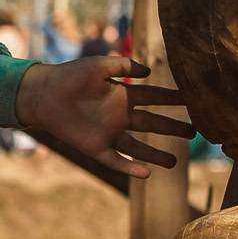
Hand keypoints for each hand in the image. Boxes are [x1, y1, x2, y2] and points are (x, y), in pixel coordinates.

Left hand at [14, 56, 194, 178]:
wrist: (42, 93)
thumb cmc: (69, 75)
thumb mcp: (98, 65)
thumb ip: (123, 66)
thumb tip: (149, 72)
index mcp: (122, 95)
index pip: (153, 97)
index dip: (171, 98)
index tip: (192, 99)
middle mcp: (118, 115)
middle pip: (152, 123)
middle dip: (172, 128)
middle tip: (194, 131)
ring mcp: (108, 133)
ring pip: (138, 147)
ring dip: (156, 154)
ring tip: (175, 163)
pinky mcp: (94, 147)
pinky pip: (116, 160)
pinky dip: (130, 167)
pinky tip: (146, 174)